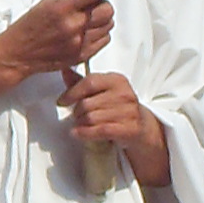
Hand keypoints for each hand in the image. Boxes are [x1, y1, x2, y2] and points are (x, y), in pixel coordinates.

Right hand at [0, 0, 126, 142]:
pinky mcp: (82, 55)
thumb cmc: (30, 26)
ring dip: (101, 21)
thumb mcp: (48, 4)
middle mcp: (73, 25)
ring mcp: (78, 42)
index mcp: (62, 8)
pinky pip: (104, 40)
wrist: (17, 54)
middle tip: (90, 8)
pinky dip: (99, 35)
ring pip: (108, 26)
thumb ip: (72, 0)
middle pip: (107, 10)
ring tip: (85, 22)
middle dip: (102, 6)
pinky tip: (85, 34)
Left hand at [60, 69, 170, 186]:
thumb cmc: (117, 107)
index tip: (62, 101)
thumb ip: (82, 82)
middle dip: (76, 112)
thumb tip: (64, 69)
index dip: (72, 93)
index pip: (89, 82)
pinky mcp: (130, 129)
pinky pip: (99, 130)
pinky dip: (84, 133)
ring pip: (91, 118)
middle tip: (76, 116)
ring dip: (80, 124)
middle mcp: (125, 94)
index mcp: (117, 80)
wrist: (141, 126)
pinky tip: (77, 133)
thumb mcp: (102, 91)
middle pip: (87, 103)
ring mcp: (129, 112)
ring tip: (81, 124)